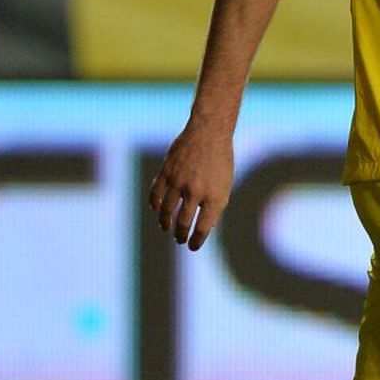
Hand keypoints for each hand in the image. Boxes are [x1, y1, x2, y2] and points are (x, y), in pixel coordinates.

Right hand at [148, 122, 233, 250]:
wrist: (209, 132)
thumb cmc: (220, 161)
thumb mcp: (225, 185)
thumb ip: (215, 206)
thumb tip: (206, 228)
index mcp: (215, 197)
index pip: (203, 228)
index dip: (196, 241)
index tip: (192, 246)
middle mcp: (196, 191)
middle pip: (182, 222)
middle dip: (180, 234)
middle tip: (178, 239)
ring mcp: (179, 181)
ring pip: (166, 211)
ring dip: (165, 222)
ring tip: (166, 227)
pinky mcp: (167, 171)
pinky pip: (156, 193)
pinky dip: (155, 204)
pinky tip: (156, 209)